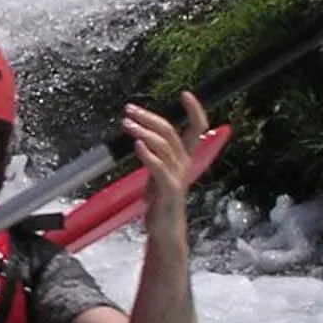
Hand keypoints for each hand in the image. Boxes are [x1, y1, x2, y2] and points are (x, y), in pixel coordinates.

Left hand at [125, 91, 207, 224]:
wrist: (165, 229)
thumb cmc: (160, 200)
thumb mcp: (159, 171)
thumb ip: (156, 153)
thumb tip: (142, 133)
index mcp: (184, 157)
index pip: (196, 129)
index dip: (194, 111)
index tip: (186, 94)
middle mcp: (184, 163)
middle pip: (170, 131)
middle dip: (149, 117)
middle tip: (129, 109)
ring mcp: (178, 176)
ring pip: (162, 145)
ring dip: (143, 131)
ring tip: (126, 124)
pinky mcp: (169, 189)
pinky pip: (158, 167)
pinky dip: (148, 154)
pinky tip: (137, 145)